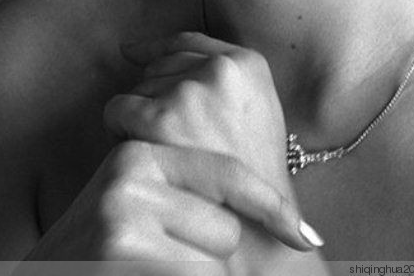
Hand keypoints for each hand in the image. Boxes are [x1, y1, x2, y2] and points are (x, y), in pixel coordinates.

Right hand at [23, 137, 311, 270]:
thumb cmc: (107, 249)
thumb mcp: (142, 205)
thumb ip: (186, 188)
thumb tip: (287, 219)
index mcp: (144, 151)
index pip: (227, 176)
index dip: (270, 208)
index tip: (306, 238)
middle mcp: (133, 166)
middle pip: (224, 228)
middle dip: (205, 256)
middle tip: (162, 258)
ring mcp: (124, 206)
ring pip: (213, 260)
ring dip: (192, 274)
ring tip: (148, 267)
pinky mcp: (121, 244)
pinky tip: (137, 275)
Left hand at [104, 32, 323, 265]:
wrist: (258, 233)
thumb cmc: (251, 179)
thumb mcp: (252, 110)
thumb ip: (215, 79)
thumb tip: (130, 48)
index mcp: (249, 64)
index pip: (187, 43)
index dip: (157, 49)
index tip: (131, 51)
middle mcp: (221, 69)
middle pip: (160, 67)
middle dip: (157, 97)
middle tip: (175, 139)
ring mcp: (191, 91)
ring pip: (139, 88)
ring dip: (142, 117)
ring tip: (171, 153)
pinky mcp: (160, 118)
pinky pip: (118, 110)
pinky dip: (120, 132)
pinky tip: (146, 156)